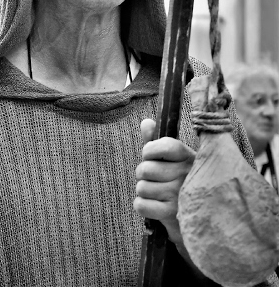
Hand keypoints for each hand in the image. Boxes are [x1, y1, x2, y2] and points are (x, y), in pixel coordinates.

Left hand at [133, 118, 195, 244]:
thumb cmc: (179, 181)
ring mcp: (179, 195)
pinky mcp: (172, 214)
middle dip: (143, 175)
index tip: (150, 155)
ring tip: (156, 193)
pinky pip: (141, 205)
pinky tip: (154, 206)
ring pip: (141, 188)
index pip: (164, 145)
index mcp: (187, 156)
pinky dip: (142, 206)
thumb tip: (146, 122)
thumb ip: (156, 140)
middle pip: (145, 169)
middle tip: (153, 179)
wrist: (197, 216)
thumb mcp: (172, 159)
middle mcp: (186, 174)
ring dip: (144, 191)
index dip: (149, 150)